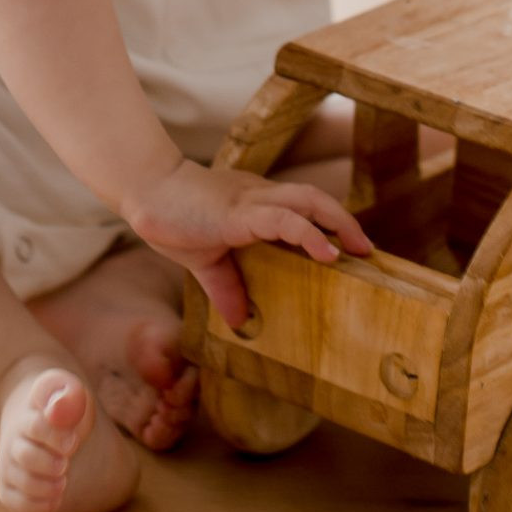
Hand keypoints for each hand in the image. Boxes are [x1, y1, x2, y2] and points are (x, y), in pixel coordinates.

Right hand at [123, 156, 374, 334]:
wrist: (144, 190)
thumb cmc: (171, 217)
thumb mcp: (204, 261)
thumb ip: (225, 287)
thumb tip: (239, 321)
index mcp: (254, 204)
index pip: (301, 206)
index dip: (328, 223)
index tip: (351, 248)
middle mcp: (259, 196)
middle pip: (314, 198)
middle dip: (344, 222)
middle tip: (367, 250)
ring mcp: (251, 201)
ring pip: (308, 200)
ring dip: (338, 223)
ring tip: (358, 249)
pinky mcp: (240, 213)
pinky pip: (285, 219)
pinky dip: (310, 234)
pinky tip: (327, 252)